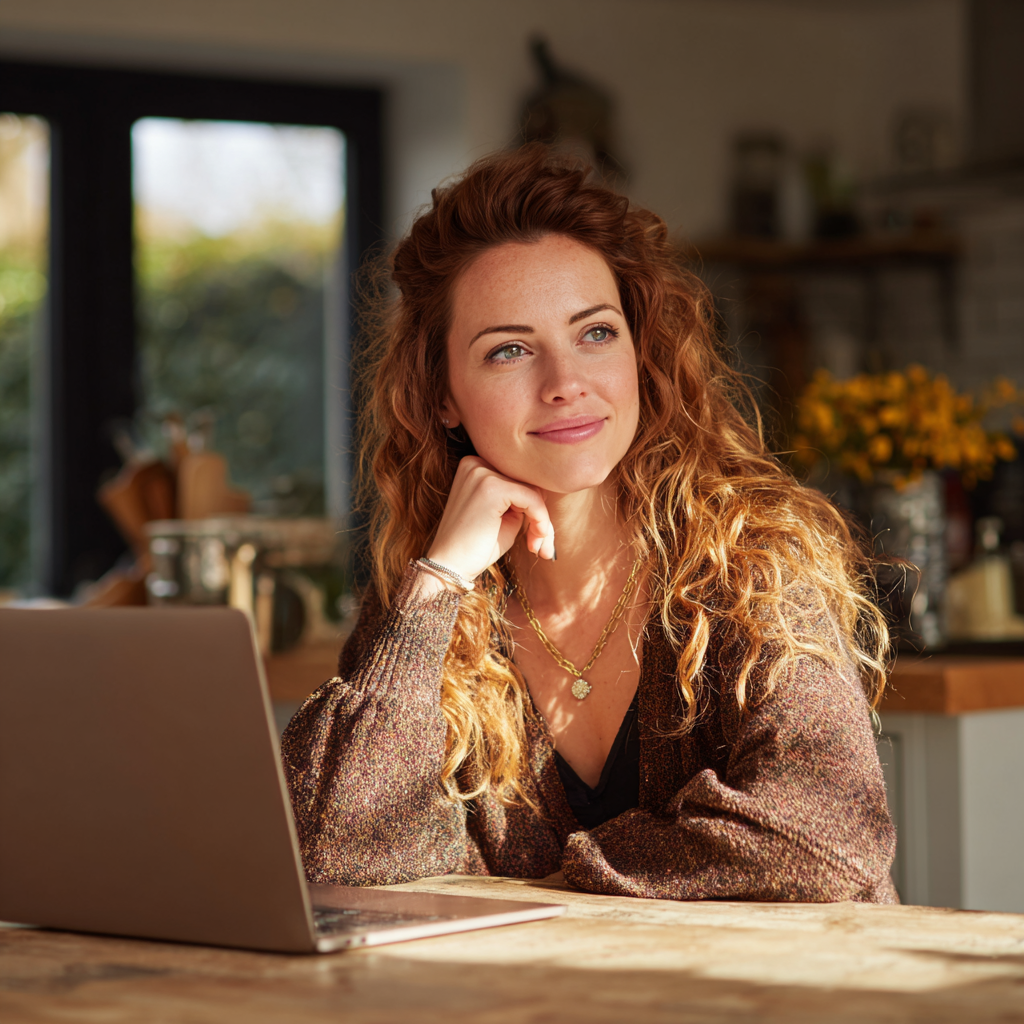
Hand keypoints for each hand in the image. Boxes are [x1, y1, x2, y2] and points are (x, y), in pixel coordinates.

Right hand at [426, 456, 554, 582]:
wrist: (449, 568)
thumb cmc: (476, 546)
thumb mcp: (504, 515)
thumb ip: (522, 498)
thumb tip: (550, 490)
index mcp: (475, 465)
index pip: (518, 478)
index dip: (534, 507)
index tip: (538, 536)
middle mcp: (476, 463)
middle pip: (527, 482)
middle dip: (540, 515)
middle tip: (541, 545)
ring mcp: (482, 473)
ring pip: (533, 490)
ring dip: (542, 521)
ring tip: (538, 547)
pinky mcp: (491, 488)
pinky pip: (532, 498)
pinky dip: (540, 520)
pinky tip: (536, 540)